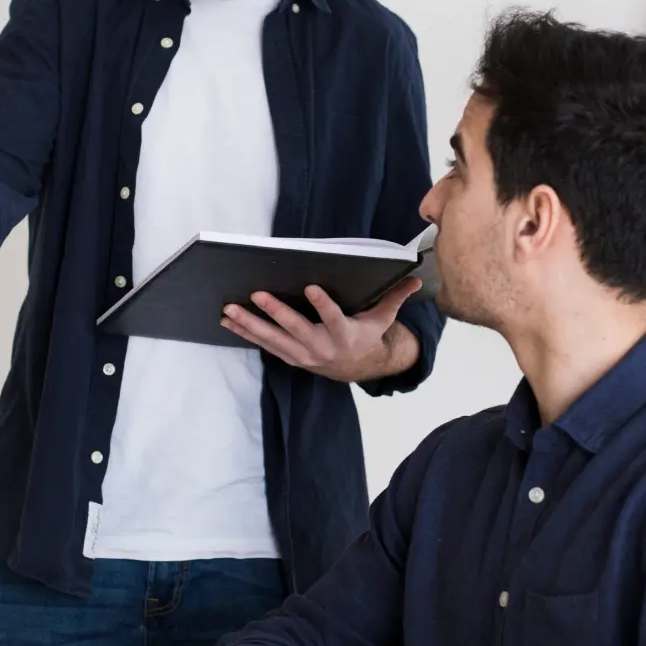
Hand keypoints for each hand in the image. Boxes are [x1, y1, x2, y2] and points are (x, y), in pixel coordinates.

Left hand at [221, 277, 421, 381]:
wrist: (358, 369)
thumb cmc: (367, 336)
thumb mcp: (382, 318)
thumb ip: (395, 297)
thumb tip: (416, 276)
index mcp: (345, 335)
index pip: (334, 318)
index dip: (323, 305)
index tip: (311, 287)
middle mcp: (322, 347)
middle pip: (296, 328)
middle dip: (275, 312)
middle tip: (256, 294)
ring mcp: (303, 354)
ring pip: (274, 339)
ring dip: (250, 324)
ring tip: (229, 310)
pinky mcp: (291, 357)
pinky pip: (265, 345)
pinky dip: (246, 333)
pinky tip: (229, 321)